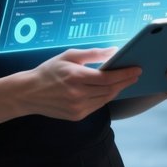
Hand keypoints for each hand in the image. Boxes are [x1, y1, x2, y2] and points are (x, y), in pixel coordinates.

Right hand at [19, 48, 141, 120]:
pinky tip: (110, 90)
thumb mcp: (69, 56)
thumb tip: (114, 51)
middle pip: (110, 89)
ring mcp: (78, 107)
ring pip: (105, 99)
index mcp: (76, 77)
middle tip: (136, 75)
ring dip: (117, 90)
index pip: (107, 77)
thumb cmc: (49, 70)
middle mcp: (78, 94)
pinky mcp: (77, 115)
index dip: (124, 74)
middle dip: (125, 82)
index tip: (137, 69)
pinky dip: (106, 97)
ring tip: (126, 81)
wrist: (30, 92)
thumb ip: (93, 54)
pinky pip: (97, 106)